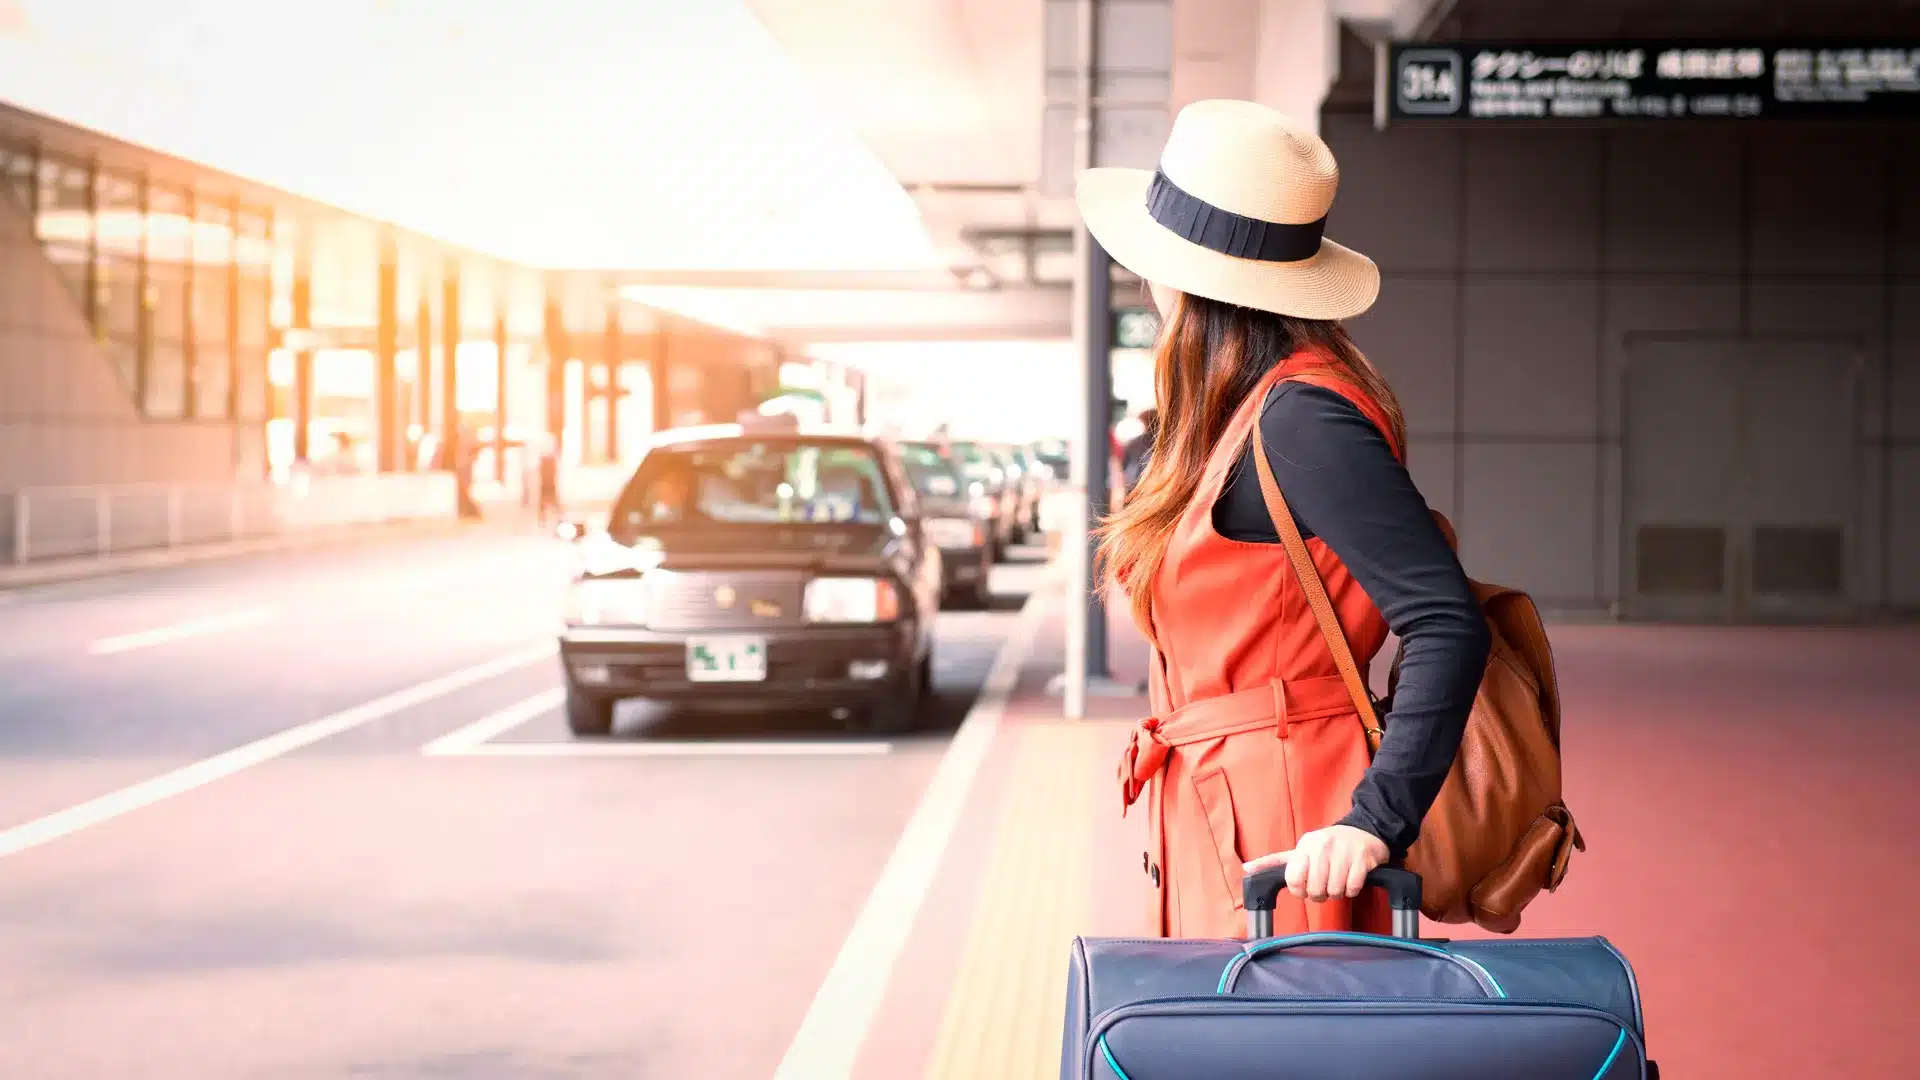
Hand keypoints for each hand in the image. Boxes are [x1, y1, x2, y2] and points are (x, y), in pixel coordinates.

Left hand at [1243, 825, 1389, 902]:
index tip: (1304, 888)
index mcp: (1305, 846)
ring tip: (1338, 881)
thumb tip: (1246, 868)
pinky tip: (1351, 880)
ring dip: (1337, 892)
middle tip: (1324, 886)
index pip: (1293, 878)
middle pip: (1315, 889)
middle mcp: (1322, 846)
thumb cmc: (1327, 846)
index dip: (1298, 890)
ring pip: (1335, 891)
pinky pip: (1353, 888)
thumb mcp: (1300, 850)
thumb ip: (1275, 861)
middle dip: (1319, 894)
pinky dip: (1352, 890)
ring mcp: (1343, 851)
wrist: (1364, 832)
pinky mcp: (1362, 858)